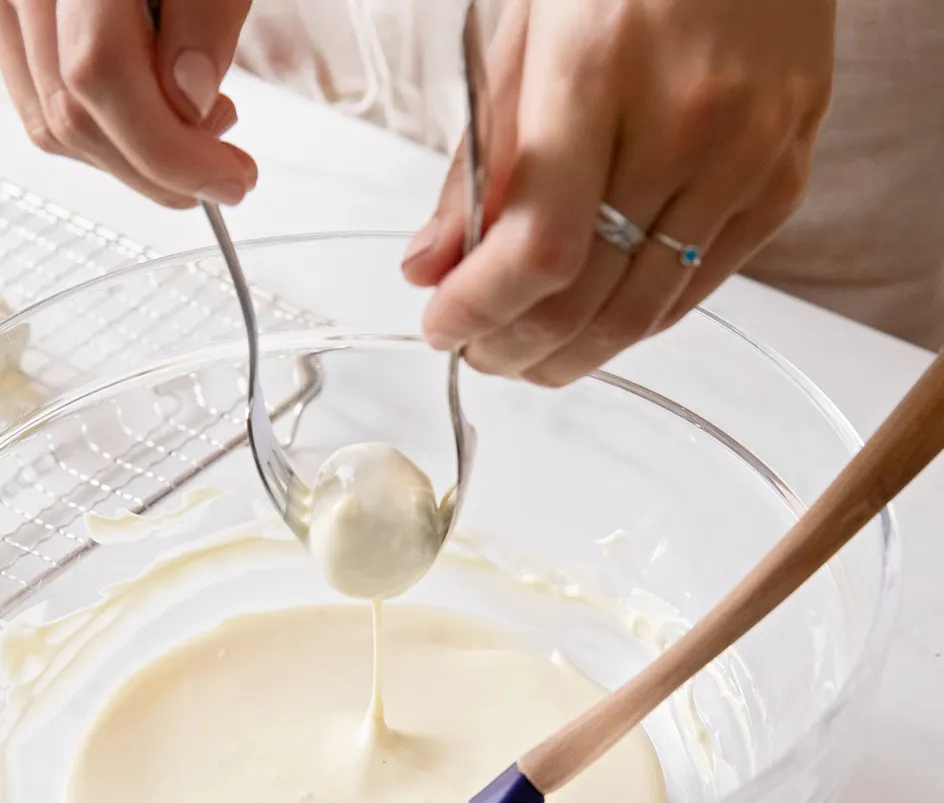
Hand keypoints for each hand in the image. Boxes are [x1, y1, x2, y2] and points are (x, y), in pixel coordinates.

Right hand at [0, 0, 256, 207]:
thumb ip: (206, 15)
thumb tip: (189, 103)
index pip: (100, 77)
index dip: (170, 150)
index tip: (232, 177)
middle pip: (71, 112)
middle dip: (156, 168)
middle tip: (224, 172)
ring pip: (48, 119)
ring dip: (130, 158)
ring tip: (198, 135)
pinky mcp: (5, 6)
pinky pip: (40, 95)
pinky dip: (102, 129)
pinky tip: (155, 113)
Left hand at [403, 0, 834, 384]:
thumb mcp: (529, 35)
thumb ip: (479, 162)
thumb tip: (431, 266)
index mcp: (602, 68)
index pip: (539, 248)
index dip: (479, 310)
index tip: (442, 326)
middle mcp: (689, 121)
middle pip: (586, 299)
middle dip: (512, 348)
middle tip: (475, 348)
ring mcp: (749, 157)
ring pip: (640, 314)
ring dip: (566, 355)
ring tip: (520, 350)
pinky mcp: (784, 181)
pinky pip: (693, 292)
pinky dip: (627, 324)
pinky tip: (586, 323)